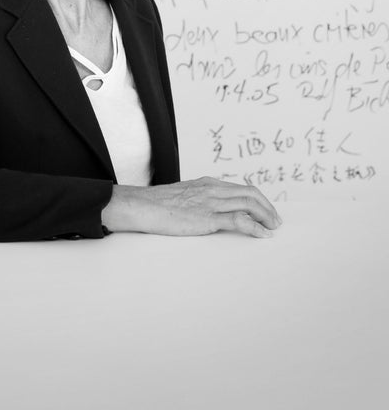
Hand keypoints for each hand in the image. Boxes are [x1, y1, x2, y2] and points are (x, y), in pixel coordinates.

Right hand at [102, 177, 281, 237]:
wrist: (143, 205)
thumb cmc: (158, 204)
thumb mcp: (183, 195)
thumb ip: (198, 199)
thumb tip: (207, 211)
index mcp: (207, 183)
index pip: (240, 188)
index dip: (257, 199)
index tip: (265, 210)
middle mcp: (213, 189)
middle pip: (250, 193)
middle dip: (267, 207)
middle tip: (275, 220)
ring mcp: (211, 202)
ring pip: (249, 204)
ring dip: (266, 216)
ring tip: (273, 228)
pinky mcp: (207, 218)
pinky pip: (238, 220)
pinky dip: (255, 227)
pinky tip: (262, 234)